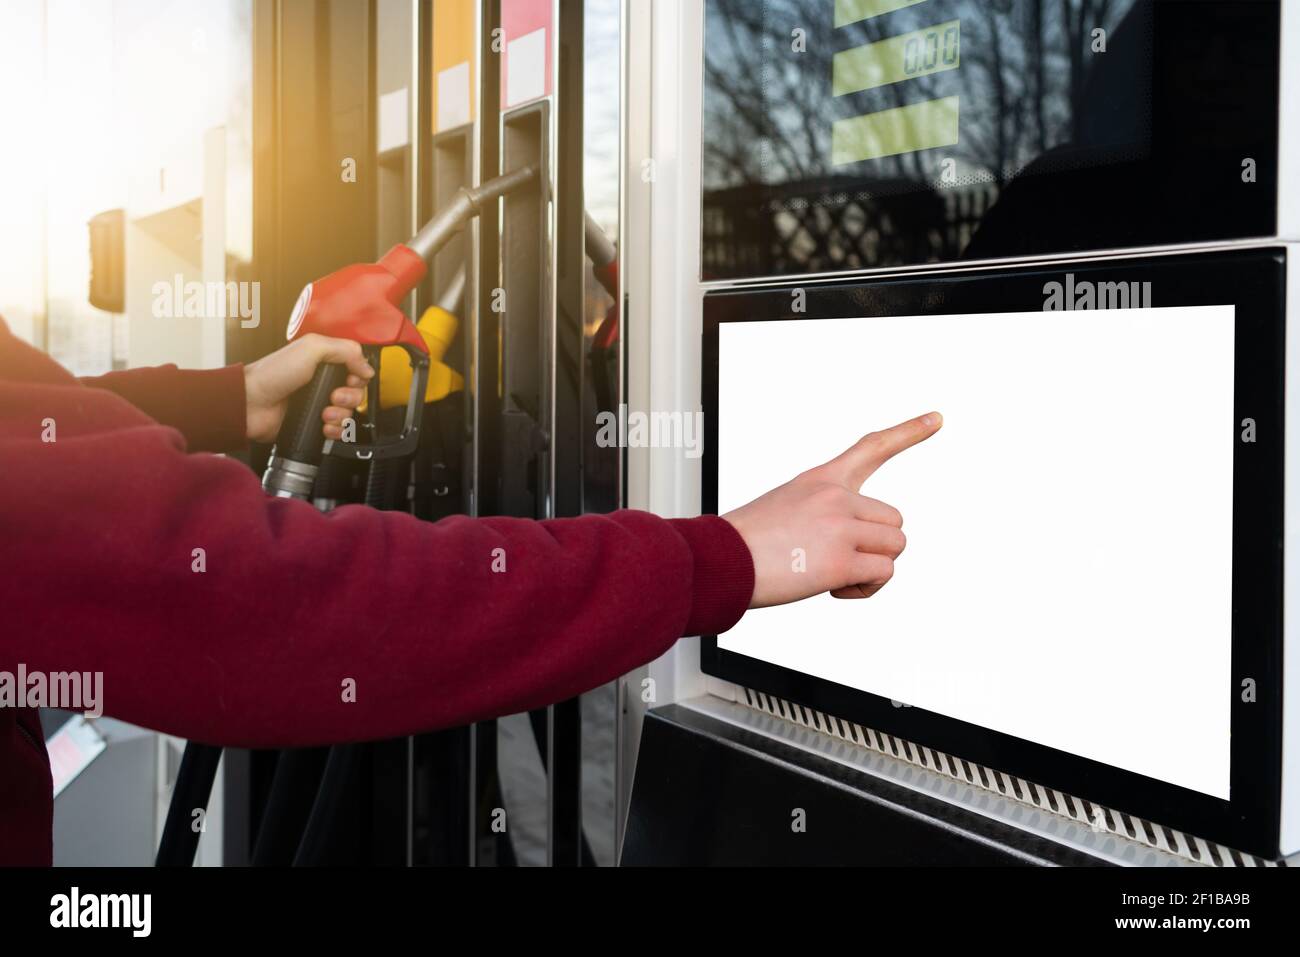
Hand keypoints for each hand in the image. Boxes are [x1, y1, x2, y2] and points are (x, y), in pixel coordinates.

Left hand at [243, 334, 375, 443]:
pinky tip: (323, 425)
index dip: (359, 376)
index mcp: (324, 360)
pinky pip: (338, 430)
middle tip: (333, 396)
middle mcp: (323, 381)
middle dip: (350, 397)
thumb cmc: (272, 374)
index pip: (357, 368)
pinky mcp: (314, 423)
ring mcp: (319, 403)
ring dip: (341, 415)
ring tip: (324, 413)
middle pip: (357, 392)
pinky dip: (335, 430)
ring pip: (349, 413)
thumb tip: (366, 366)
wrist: (251, 404)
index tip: (351, 378)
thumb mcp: (311, 348)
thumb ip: (344, 350)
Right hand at [723, 413, 942, 608]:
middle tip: (838, 561)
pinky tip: (834, 590)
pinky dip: (864, 589)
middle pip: (893, 520)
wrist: (719, 561)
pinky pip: (883, 574)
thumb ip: (823, 517)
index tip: (937, 418)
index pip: (871, 448)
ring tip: (833, 577)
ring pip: (895, 546)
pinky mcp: (841, 560)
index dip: (908, 432)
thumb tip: (849, 551)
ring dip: (871, 569)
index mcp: (820, 480)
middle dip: (875, 547)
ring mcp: (840, 526)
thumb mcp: (784, 509)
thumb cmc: (742, 544)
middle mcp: (835, 496)